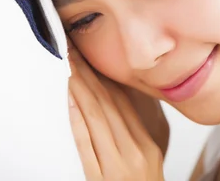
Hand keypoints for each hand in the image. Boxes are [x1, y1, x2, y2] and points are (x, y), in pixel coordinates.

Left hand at [68, 49, 164, 180]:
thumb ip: (137, 137)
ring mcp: (117, 166)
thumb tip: (121, 109)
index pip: (123, 102)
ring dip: (80, 87)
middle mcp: (134, 151)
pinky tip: (70, 100)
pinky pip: (86, 144)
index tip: (91, 56)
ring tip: (69, 65)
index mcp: (148, 145)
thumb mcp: (150, 162)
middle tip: (74, 51)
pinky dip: (78, 119)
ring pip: (97, 117)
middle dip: (89, 73)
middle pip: (109, 104)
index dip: (105, 76)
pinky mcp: (100, 180)